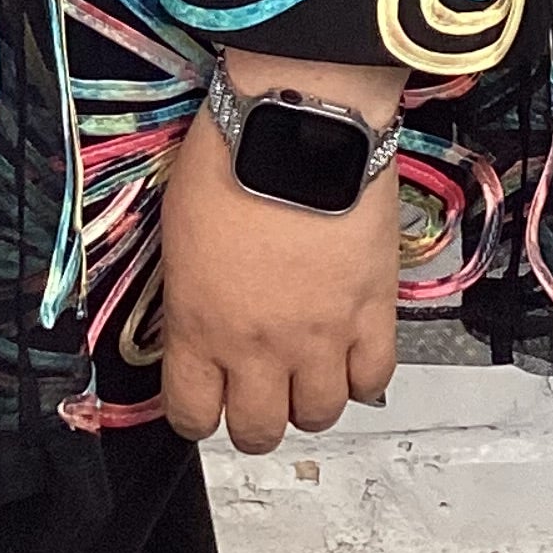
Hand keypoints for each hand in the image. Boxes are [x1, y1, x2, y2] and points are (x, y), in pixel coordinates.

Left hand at [159, 50, 401, 452]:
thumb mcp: (178, 228)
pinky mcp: (373, 313)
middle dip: (253, 419)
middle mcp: (258, 344)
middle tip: (257, 392)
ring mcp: (320, 335)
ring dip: (309, 399)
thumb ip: (187, 290)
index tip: (203, 400)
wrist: (300, 122)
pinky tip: (349, 353)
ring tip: (306, 371)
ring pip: (319, 415)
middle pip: (259, 431)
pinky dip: (361, 375)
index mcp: (198, 325)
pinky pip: (373, 379)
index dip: (196, 414)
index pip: (191, 415)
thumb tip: (194, 316)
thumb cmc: (233, 155)